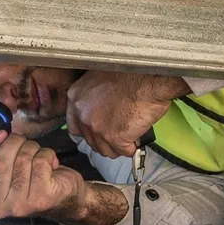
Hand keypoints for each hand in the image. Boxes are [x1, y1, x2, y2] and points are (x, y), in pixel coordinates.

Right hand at [0, 131, 89, 221]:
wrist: (67, 200)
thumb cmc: (37, 183)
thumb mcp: (13, 169)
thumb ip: (1, 153)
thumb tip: (0, 136)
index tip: (4, 136)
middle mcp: (0, 206)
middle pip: (1, 162)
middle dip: (16, 144)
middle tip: (25, 142)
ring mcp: (21, 204)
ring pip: (23, 160)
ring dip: (34, 150)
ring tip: (40, 157)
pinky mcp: (42, 197)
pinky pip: (40, 162)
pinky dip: (47, 155)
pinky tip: (51, 164)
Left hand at [65, 71, 188, 157]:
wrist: (148, 78)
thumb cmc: (131, 73)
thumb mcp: (101, 78)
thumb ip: (93, 96)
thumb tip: (100, 109)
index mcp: (76, 98)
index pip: (75, 126)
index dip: (88, 130)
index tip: (98, 130)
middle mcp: (83, 114)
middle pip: (90, 141)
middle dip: (105, 139)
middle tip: (119, 132)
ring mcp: (97, 128)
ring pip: (105, 150)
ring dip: (118, 146)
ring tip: (129, 135)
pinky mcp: (115, 138)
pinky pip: (123, 151)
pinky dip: (131, 147)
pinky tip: (136, 138)